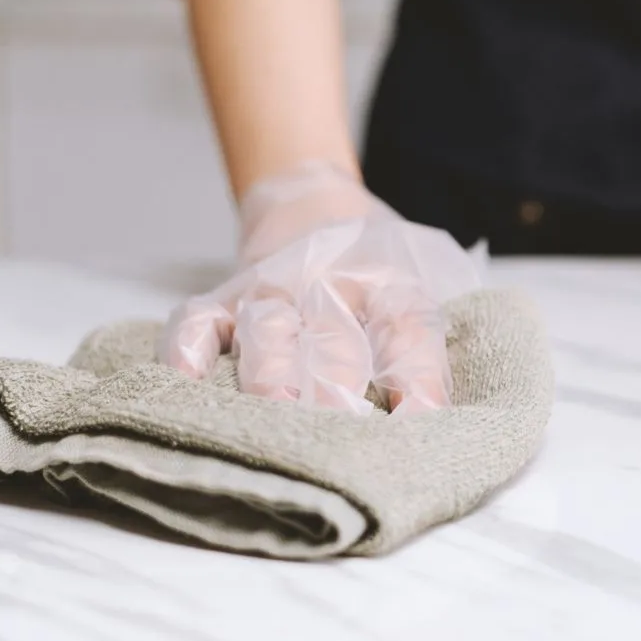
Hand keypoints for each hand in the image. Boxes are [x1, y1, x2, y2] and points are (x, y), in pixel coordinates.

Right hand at [161, 162, 481, 415]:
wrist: (315, 206)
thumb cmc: (382, 274)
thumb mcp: (428, 287)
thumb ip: (434, 347)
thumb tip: (457, 426)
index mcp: (394, 285)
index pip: (411, 329)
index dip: (418, 376)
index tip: (421, 422)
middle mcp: (333, 284)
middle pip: (335, 337)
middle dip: (339, 388)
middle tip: (345, 434)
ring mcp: (275, 289)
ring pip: (269, 330)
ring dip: (271, 374)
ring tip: (277, 414)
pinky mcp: (225, 296)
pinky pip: (197, 320)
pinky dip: (185, 348)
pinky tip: (183, 380)